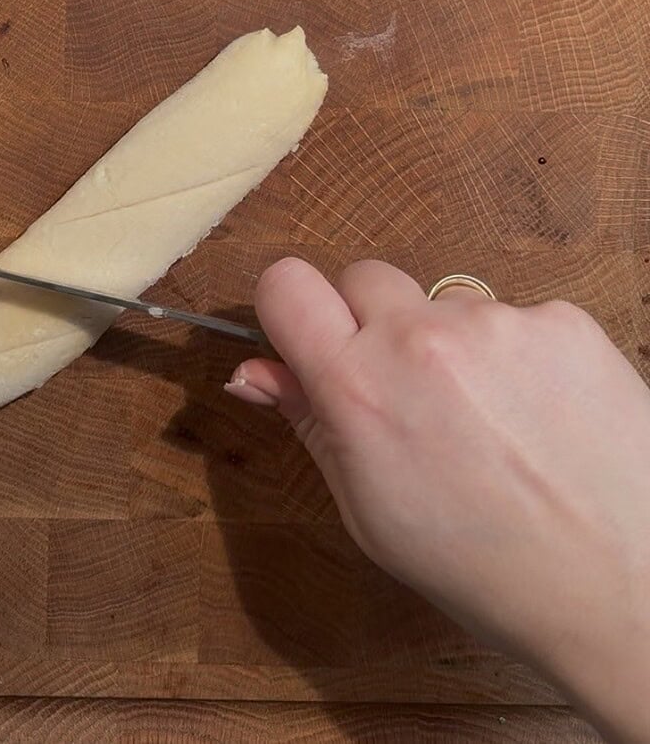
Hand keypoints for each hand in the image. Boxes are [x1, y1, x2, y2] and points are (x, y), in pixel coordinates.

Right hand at [227, 258, 649, 743]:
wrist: (624, 588)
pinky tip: (538, 415)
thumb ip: (310, 425)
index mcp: (360, 390)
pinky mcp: (562, 319)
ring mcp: (497, 322)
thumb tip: (254, 373)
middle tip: (405, 390)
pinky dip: (517, 355)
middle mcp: (422, 339)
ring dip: (452, 343)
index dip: (289, 305)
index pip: (286, 285)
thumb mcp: (371, 513)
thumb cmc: (492, 570)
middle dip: (372, 322)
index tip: (307, 332)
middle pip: (364, 277)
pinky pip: (514, 316)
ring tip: (491, 421)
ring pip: (445, 301)